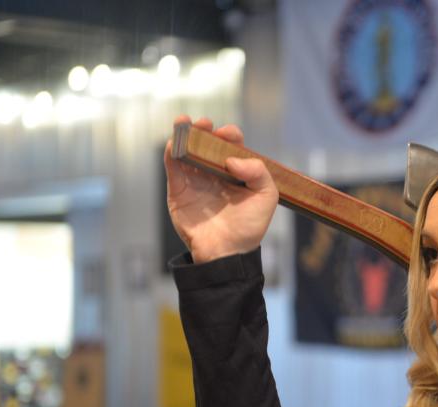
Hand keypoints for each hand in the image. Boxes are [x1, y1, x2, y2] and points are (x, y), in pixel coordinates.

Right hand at [164, 115, 278, 262]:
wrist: (226, 252)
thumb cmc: (249, 227)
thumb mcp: (266, 198)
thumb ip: (259, 173)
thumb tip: (233, 159)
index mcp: (236, 173)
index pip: (231, 145)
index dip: (229, 135)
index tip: (228, 134)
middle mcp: (215, 173)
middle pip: (207, 143)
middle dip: (205, 129)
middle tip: (205, 124)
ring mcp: (195, 180)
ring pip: (187, 150)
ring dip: (185, 134)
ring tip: (185, 122)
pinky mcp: (178, 189)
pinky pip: (173, 166)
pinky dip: (171, 152)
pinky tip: (173, 142)